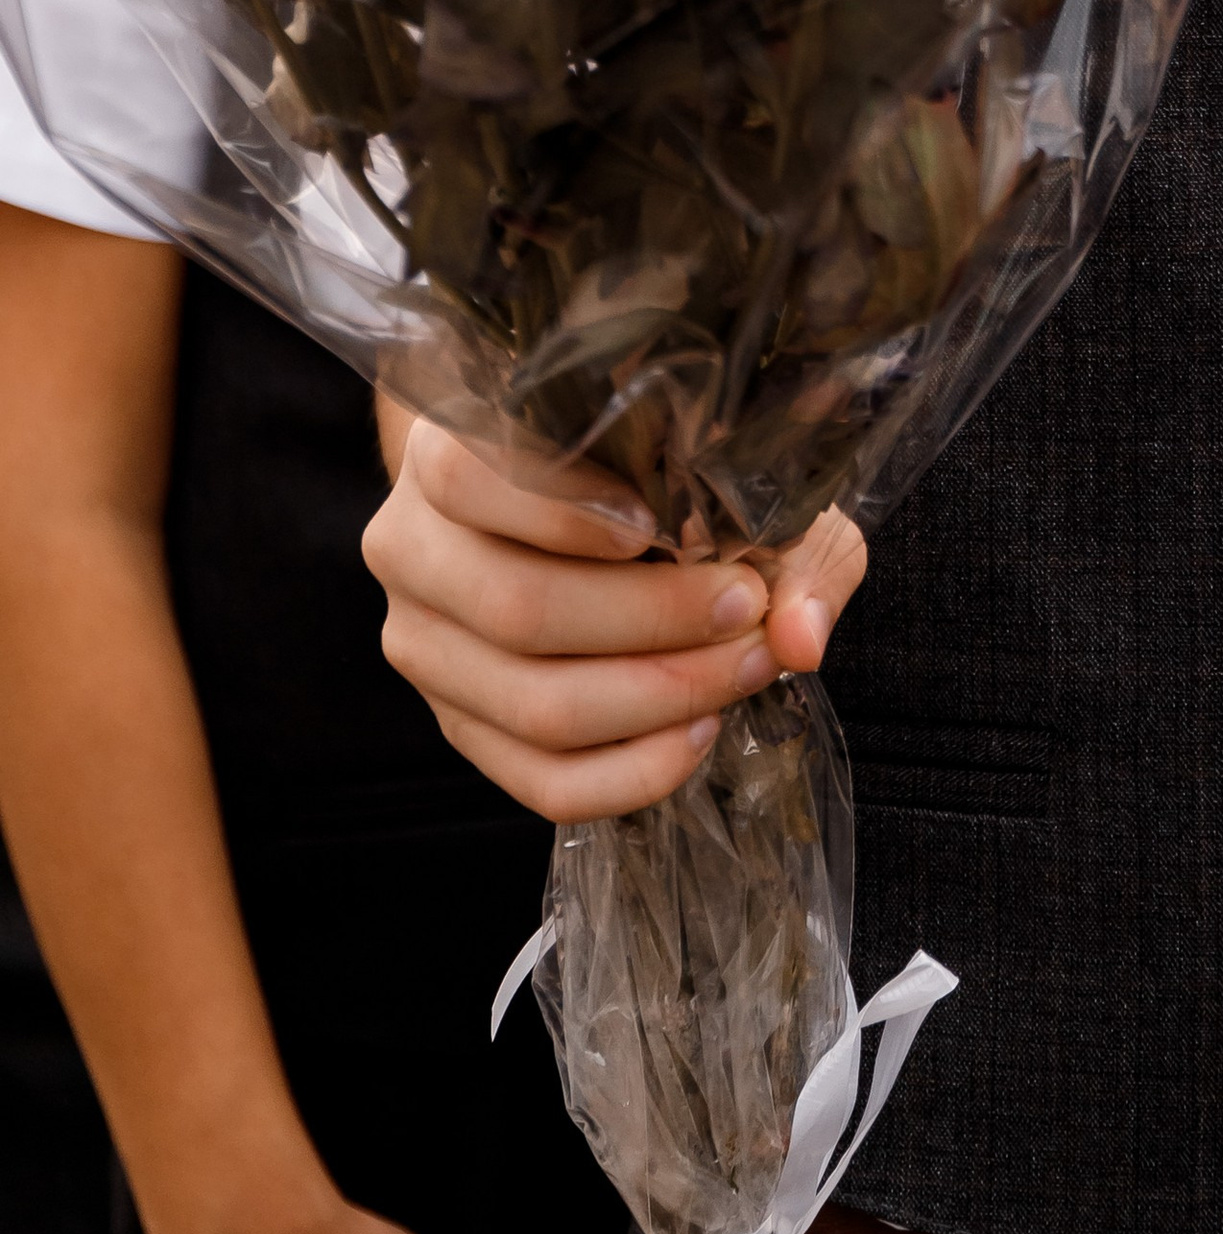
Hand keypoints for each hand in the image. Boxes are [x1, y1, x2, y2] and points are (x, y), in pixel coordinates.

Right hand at [363, 418, 868, 820]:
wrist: (553, 496)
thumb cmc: (635, 460)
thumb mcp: (709, 459)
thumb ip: (773, 528)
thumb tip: (800, 631)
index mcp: (441, 451)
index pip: (470, 477)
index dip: (564, 508)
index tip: (658, 524)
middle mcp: (411, 549)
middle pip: (516, 608)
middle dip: (653, 620)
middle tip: (748, 611)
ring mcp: (423, 647)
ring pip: (532, 705)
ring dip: (658, 698)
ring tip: (746, 668)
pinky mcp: (456, 725)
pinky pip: (540, 782)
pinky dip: (633, 771)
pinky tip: (699, 732)